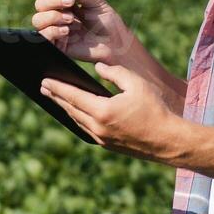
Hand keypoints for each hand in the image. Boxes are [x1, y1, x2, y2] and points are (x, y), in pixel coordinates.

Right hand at [32, 0, 137, 64]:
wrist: (116, 45)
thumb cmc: (108, 23)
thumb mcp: (96, 3)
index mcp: (66, 2)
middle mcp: (58, 15)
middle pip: (40, 4)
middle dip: (53, 1)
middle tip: (70, 3)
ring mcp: (56, 30)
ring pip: (37, 20)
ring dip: (52, 16)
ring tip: (71, 19)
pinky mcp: (57, 46)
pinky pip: (43, 37)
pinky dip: (52, 31)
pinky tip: (67, 31)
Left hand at [40, 61, 185, 162]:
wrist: (168, 140)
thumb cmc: (155, 109)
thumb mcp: (136, 84)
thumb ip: (114, 73)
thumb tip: (98, 67)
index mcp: (103, 111)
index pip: (73, 96)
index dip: (57, 87)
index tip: (44, 81)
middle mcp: (98, 128)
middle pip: (70, 109)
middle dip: (56, 97)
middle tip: (44, 88)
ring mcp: (102, 139)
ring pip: (77, 121)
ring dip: (65, 109)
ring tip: (56, 99)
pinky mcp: (108, 145)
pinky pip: (87, 130)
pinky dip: (78, 119)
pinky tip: (76, 113)